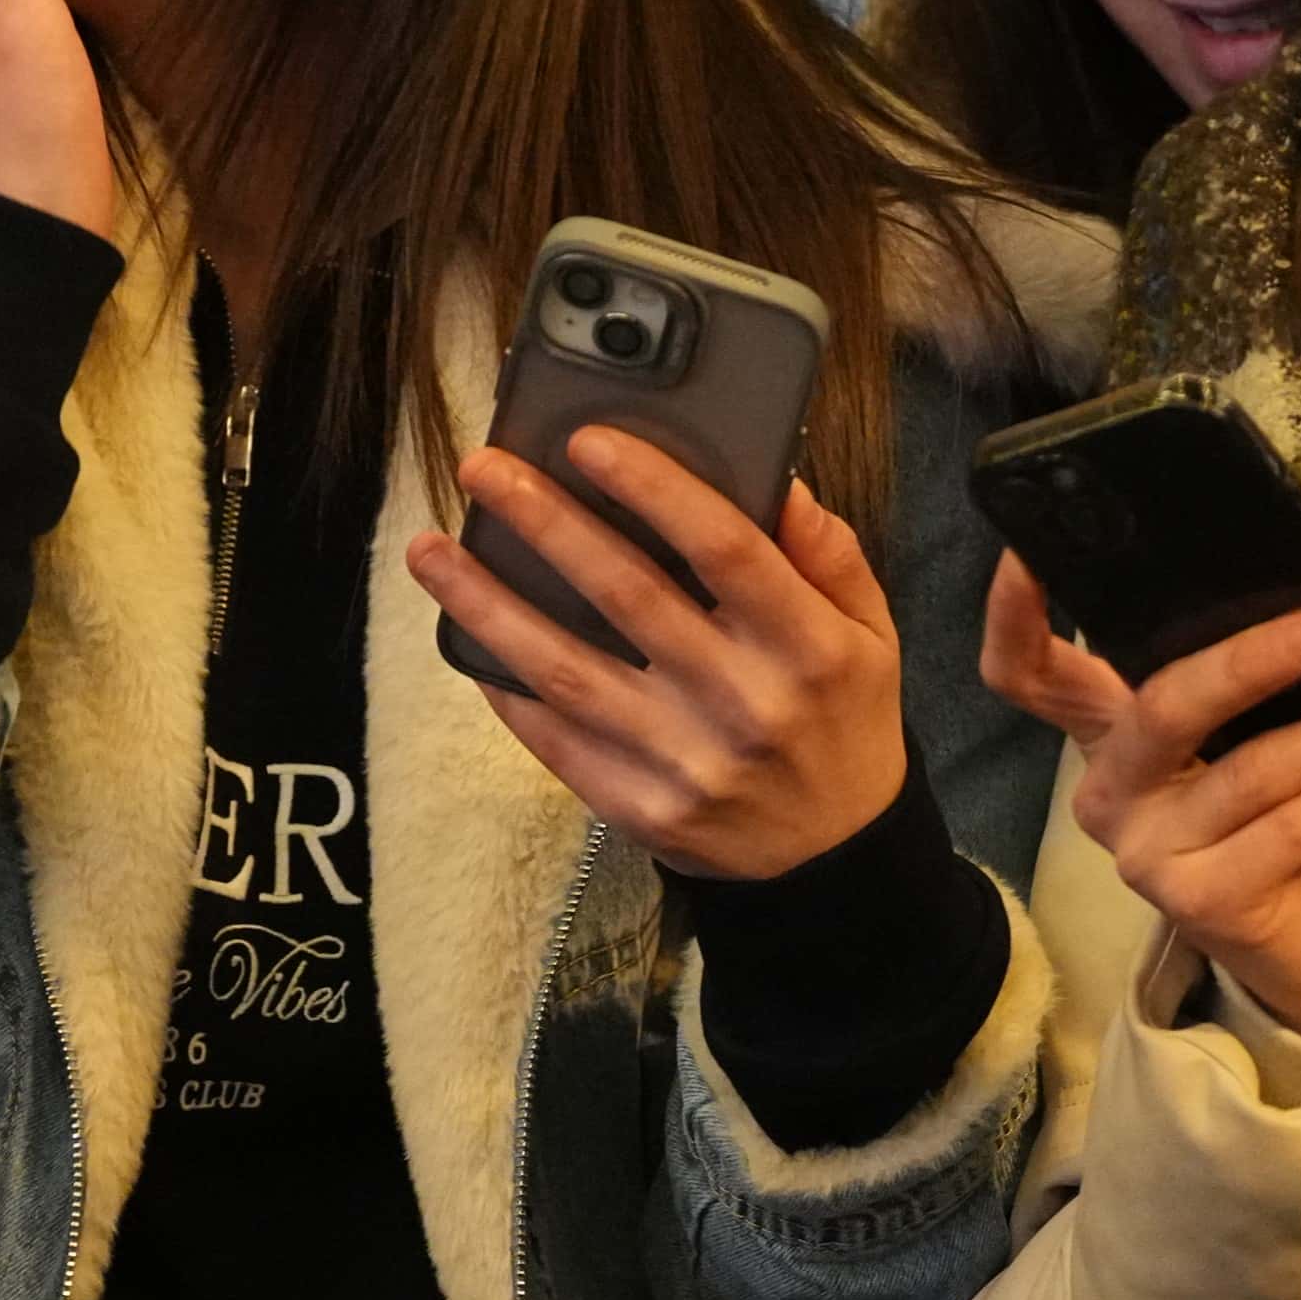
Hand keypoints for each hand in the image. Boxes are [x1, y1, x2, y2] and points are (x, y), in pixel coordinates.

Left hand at [407, 439, 907, 879]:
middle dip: (545, 522)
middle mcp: (743, 700)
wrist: (830, 858)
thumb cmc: (842, 720)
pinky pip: (552, 736)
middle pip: (626, 594)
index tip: (586, 440)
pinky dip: (503, 684)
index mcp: (807, 645)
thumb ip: (828, 553)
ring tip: (430, 551)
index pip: (723, 547)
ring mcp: (684, 760)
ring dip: (487, 603)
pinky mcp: (637, 805)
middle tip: (482, 469)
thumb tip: (778, 478)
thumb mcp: (870, 633)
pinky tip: (462, 635)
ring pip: (564, 668)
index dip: (653, 488)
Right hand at [980, 551, 1300, 1049]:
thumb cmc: (1282, 817)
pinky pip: (1290, 830)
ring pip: (1249, 772)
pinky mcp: (1201, 902)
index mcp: (1108, 734)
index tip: (1025, 551)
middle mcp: (1110, 794)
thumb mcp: (1250, 737)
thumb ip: (1244, 684)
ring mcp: (1147, 853)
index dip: (1015, 616)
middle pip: (1159, 708)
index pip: (1029, 675)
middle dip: (1244, 664)